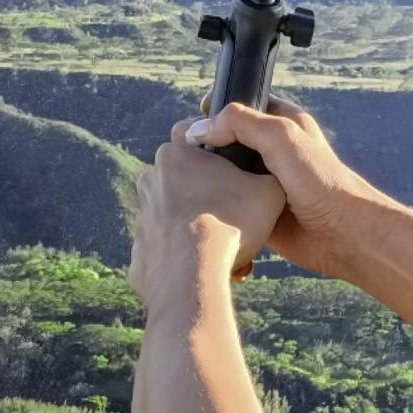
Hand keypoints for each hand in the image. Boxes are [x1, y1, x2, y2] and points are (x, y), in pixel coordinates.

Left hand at [128, 126, 287, 313]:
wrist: (193, 275)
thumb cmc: (232, 223)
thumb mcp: (269, 190)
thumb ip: (268, 173)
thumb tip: (272, 175)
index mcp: (175, 154)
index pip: (194, 137)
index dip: (219, 152)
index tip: (236, 172)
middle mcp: (151, 180)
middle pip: (189, 181)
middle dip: (212, 198)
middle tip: (239, 220)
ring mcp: (141, 217)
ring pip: (180, 218)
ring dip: (202, 230)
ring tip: (230, 252)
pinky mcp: (139, 252)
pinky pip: (170, 250)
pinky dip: (187, 257)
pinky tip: (209, 268)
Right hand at [183, 98, 387, 282]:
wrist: (342, 235)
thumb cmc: (322, 182)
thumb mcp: (281, 137)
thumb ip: (241, 123)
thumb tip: (199, 130)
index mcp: (282, 122)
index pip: (241, 106)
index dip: (216, 111)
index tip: (193, 123)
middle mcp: (271, 150)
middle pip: (227, 140)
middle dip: (206, 147)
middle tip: (183, 155)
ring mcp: (264, 180)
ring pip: (225, 172)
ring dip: (207, 178)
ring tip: (185, 181)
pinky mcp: (258, 209)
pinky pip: (230, 202)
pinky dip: (215, 204)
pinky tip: (198, 205)